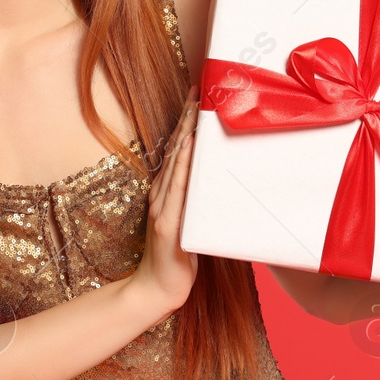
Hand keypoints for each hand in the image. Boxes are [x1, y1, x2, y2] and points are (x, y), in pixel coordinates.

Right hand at [128, 86, 201, 317]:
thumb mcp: (190, 222)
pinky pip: (177, 190)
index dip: (187, 123)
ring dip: (186, 135)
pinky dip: (183, 167)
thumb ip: (198, 202)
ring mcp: (162, 208)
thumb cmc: (178, 257)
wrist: (159, 288)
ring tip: (197, 110)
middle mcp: (161, 194)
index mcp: (166, 192)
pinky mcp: (167, 224)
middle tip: (199, 91)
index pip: (178, 151)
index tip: (198, 98)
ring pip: (176, 164)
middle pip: (175, 149)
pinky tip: (189, 150)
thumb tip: (219, 181)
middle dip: (187, 119)